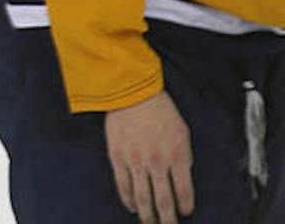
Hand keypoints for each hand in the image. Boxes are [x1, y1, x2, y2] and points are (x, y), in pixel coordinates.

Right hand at [104, 91, 194, 223]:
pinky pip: (123, 185)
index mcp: (177, 156)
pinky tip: (132, 207)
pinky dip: (128, 199)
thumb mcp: (182, 132)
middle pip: (164, 201)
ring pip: (143, 198)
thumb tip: (181, 174)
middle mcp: (157, 163)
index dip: (186, 207)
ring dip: (148, 215)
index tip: (185, 213)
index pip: (184, 192)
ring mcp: (135, 161)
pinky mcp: (118, 157)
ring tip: (150, 223)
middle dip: (168, 219)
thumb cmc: (159, 109)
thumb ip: (183, 156)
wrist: (131, 92)